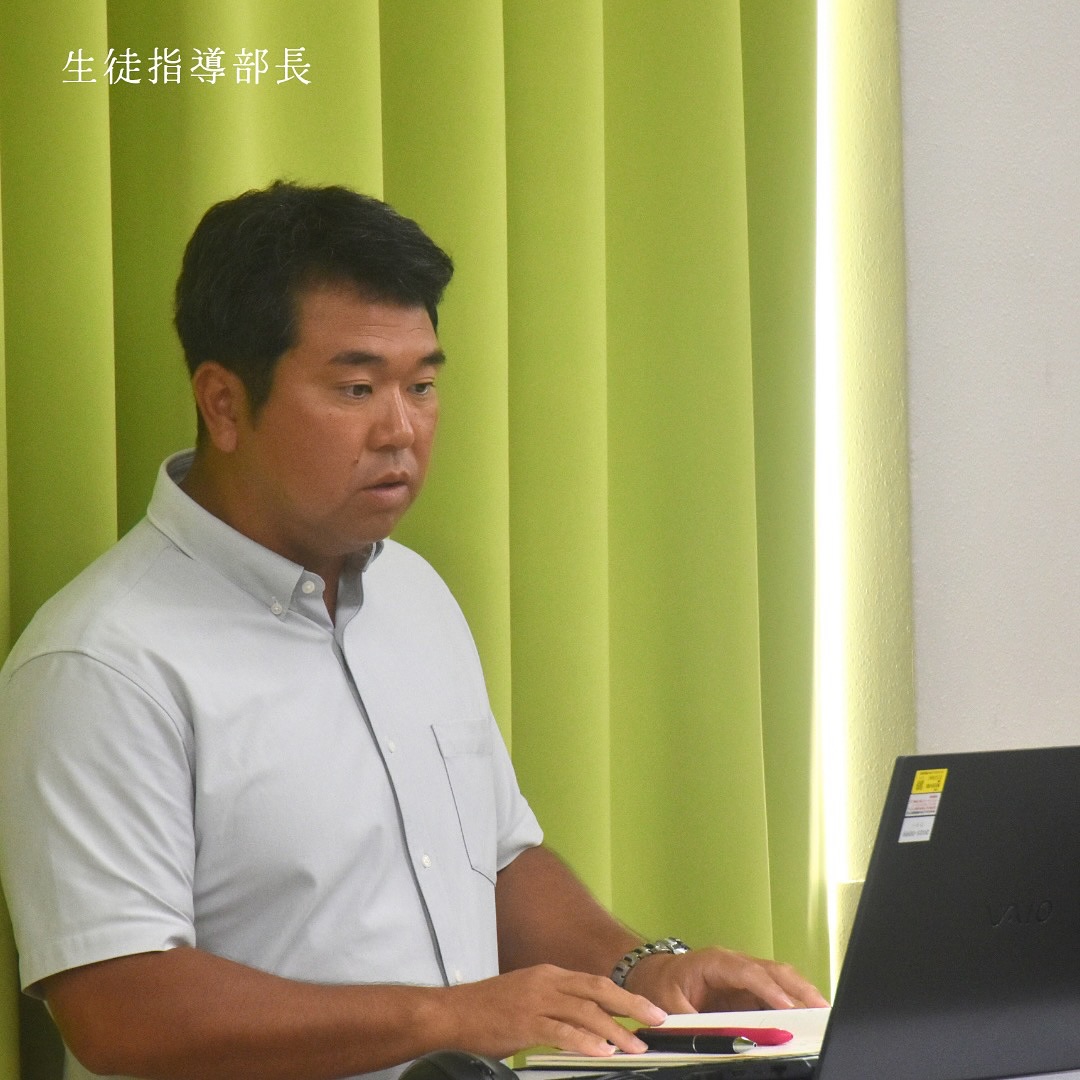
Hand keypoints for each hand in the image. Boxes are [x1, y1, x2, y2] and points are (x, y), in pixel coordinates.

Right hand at [443, 964, 666, 1058]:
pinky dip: (584, 1040)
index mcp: (550, 974)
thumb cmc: (489, 1010)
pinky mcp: (524, 1023)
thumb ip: (557, 1004)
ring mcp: (536, 1001)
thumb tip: (589, 1022)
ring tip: (636, 1046)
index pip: (596, 982)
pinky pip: (561, 1031)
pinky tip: (602, 1051)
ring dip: (615, 1029)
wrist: (452, 1014)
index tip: (649, 1009)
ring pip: (585, 1011)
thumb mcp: (528, 997)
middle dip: (632, 1006)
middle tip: (658, 1020)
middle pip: (599, 990)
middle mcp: (547, 982)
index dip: (626, 996)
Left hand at [623, 947, 828, 1013]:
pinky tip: (805, 1016)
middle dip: (798, 987)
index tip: (786, 1005)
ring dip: (801, 994)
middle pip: (773, 970)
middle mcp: (734, 964)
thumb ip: (689, 1020)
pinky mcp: (747, 990)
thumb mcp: (668, 1003)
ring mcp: (743, 976)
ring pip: (779, 980)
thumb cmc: (662, 984)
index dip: (768, 988)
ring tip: (821, 1014)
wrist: (656, 975)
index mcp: (715, 961)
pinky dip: (792, 1004)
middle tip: (820, 1008)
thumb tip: (707, 1037)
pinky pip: (773, 993)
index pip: (747, 972)